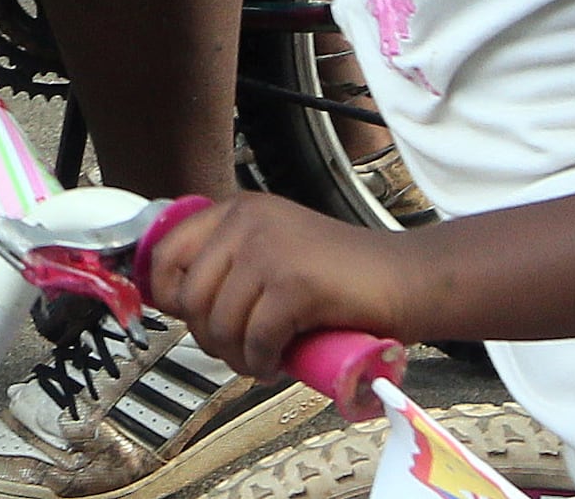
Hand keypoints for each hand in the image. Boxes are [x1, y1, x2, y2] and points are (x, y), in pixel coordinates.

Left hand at [142, 191, 425, 378]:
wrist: (409, 278)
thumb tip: (182, 305)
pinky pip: (255, 339)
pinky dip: (262, 363)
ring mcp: (269, 249)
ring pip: (220, 323)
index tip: (190, 321)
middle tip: (238, 352)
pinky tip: (278, 364)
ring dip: (236, 357)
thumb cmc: (345, 276)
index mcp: (236, 211)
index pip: (165, 253)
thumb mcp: (276, 249)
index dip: (169, 296)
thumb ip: (234, 263)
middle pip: (189, 297)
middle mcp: (245, 222)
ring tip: (260, 362)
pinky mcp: (294, 283)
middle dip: (209, 338)